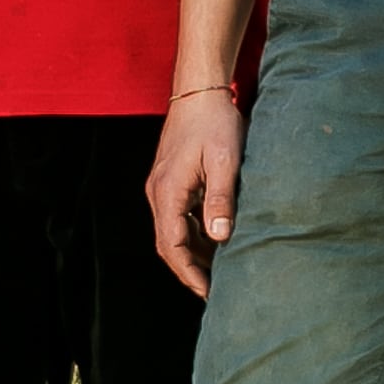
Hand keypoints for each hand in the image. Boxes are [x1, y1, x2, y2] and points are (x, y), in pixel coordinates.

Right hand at [146, 92, 242, 297]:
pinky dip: (195, 233)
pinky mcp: (171, 180)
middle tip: (216, 290)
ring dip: (194, 252)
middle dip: (190, 269)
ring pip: (174, 231)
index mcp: (168, 192)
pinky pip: (179, 217)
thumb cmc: (215, 122)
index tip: (209, 293)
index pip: (172, 246)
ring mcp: (162, 186)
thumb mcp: (225, 161)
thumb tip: (220, 237)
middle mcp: (158, 192)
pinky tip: (216, 239)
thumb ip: (220, 199)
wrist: (200, 90)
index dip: (190, 273)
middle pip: (169, 244)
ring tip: (221, 270)